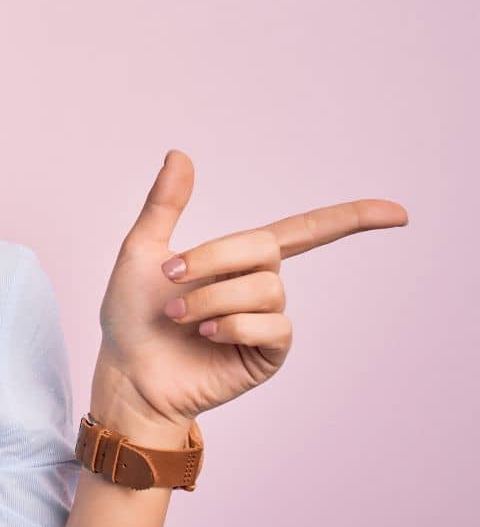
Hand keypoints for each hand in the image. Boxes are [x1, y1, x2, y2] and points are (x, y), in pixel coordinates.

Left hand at [90, 150, 408, 445]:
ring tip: (178, 317)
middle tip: (171, 279)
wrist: (127, 373)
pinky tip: (207, 335)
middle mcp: (259, 286)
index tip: (399, 213)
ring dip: (212, 299)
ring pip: (265, 288)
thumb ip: (165, 205)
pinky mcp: (267, 354)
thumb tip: (179, 153)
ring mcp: (266, 321)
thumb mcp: (142, 251)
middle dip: (214, 259)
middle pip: (267, 248)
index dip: (351, 220)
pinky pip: (274, 326)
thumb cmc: (131, 317)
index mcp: (237, 259)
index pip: (305, 231)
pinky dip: (235, 325)